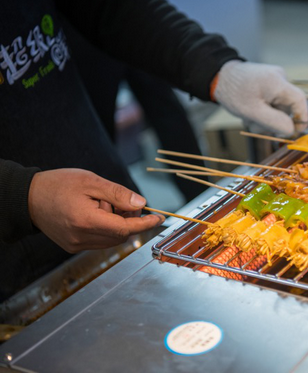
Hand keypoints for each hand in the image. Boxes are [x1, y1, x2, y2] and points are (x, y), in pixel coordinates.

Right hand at [28, 169, 163, 252]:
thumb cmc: (58, 185)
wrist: (28, 197)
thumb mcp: (91, 181)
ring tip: (105, 205)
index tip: (158, 218)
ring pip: (112, 240)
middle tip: (126, 202)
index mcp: (86, 221)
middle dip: (131, 220)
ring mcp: (76, 245)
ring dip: (118, 225)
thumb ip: (118, 194)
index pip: (125, 229)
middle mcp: (81, 238)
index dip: (145, 224)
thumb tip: (141, 203)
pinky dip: (107, 229)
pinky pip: (100, 241)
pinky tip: (97, 214)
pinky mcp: (73, 247)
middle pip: (121, 235)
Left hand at [213, 61, 307, 136]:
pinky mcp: (269, 83)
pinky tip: (252, 112)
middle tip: (258, 126)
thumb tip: (292, 130)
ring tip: (250, 118)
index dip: (302, 118)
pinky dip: (264, 110)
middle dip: (275, 120)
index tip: (296, 131)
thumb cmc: (234, 93)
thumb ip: (275, 122)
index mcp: (278, 83)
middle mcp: (280, 78)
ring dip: (267, 117)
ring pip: (279, 107)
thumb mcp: (253, 112)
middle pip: (288, 106)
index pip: (300, 100)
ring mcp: (275, 80)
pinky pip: (273, 102)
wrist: (219, 76)